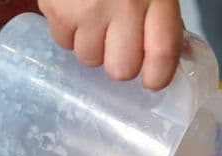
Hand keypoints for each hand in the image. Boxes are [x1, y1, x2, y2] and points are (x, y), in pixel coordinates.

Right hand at [36, 0, 182, 89]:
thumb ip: (162, 18)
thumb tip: (165, 61)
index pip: (162, 55)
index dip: (158, 77)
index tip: (153, 81)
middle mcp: (123, 4)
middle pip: (121, 69)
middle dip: (119, 62)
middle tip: (118, 41)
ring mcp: (87, 7)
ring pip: (89, 59)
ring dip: (91, 46)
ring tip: (94, 19)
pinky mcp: (56, 7)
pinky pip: (63, 42)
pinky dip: (68, 31)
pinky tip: (75, 8)